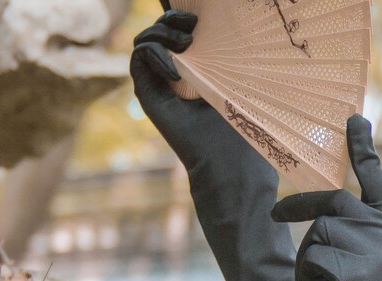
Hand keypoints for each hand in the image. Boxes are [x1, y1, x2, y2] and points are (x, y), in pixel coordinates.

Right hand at [130, 7, 274, 186]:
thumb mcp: (234, 78)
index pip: (179, 33)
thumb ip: (221, 51)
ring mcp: (159, 84)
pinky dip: (153, 52)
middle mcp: (174, 75)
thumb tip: (210, 19)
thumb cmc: (242, 124)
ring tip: (187, 46)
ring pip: (145, 39)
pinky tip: (174, 70)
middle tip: (193, 25)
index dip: (182, 17)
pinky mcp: (148, 94)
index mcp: (196, 70)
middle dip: (171, 18)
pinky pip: (138, 56)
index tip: (199, 17)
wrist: (230, 162)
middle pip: (160, 30)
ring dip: (161, 32)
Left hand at [271, 116, 381, 280]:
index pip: (374, 178)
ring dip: (304, 259)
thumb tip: (325, 217)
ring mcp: (372, 252)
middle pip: (331, 201)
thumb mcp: (381, 267)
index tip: (354, 118)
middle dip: (297, 207)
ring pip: (317, 232)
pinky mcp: (355, 273)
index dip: (362, 147)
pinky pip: (313, 257)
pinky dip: (306, 277)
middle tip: (274, 214)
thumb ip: (363, 236)